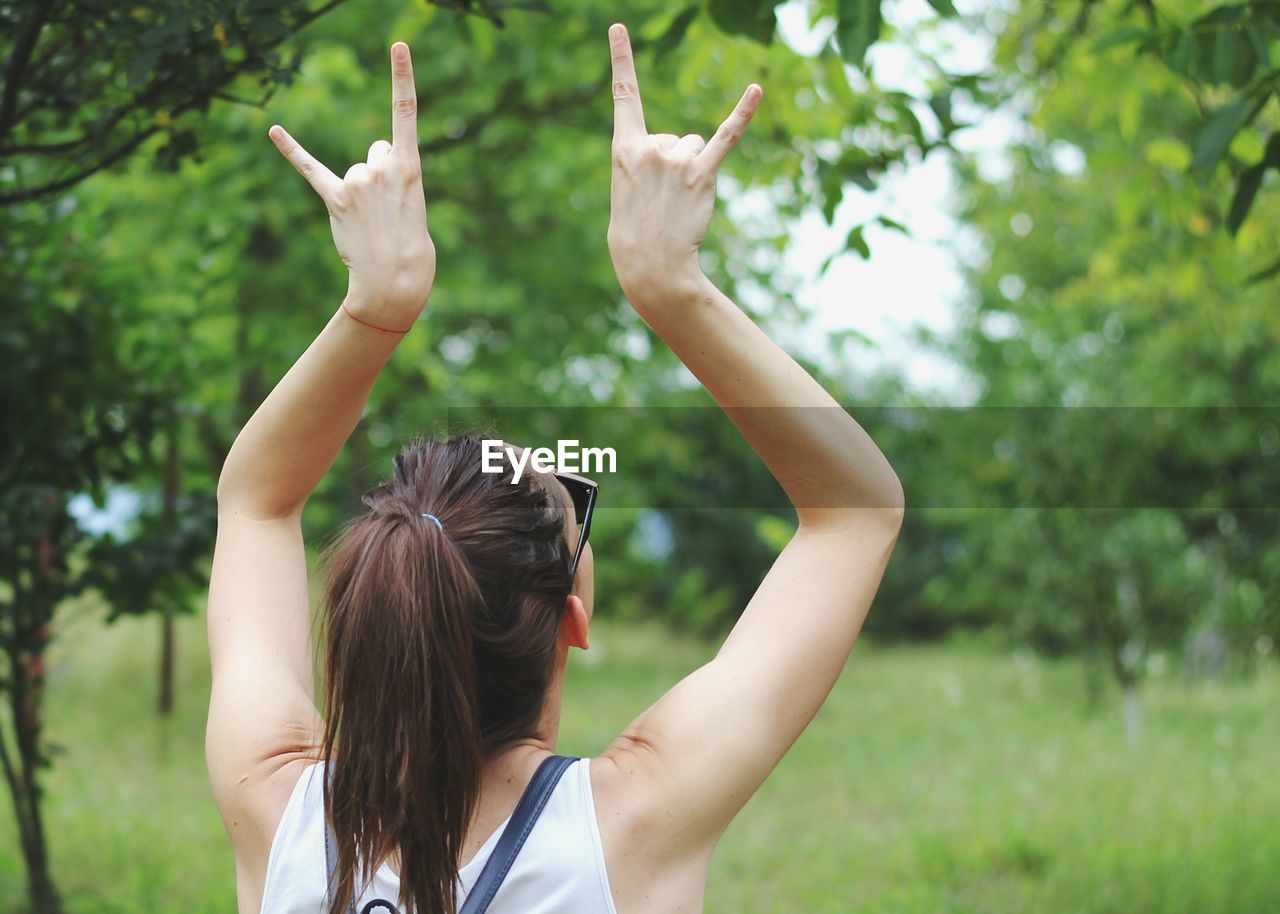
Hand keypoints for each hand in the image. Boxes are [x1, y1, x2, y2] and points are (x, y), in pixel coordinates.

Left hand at [268, 42, 434, 327]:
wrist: (394, 281)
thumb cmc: (411, 248)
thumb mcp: (413, 204)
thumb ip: (392, 179)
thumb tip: (364, 178)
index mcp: (410, 167)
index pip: (406, 112)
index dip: (402, 76)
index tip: (398, 44)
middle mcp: (380, 167)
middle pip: (376, 152)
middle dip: (381, 176)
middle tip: (389, 210)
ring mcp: (356, 182)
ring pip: (354, 171)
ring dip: (360, 194)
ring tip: (372, 222)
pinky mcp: (334, 199)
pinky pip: (311, 169)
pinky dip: (292, 150)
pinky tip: (274, 131)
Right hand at [605, 23, 760, 308]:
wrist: (650, 264)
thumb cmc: (637, 230)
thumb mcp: (628, 187)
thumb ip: (646, 159)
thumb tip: (686, 146)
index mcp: (623, 148)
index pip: (623, 95)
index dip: (621, 58)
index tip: (618, 26)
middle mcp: (649, 147)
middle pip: (675, 136)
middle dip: (673, 165)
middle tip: (662, 199)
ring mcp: (676, 159)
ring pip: (695, 145)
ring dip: (693, 171)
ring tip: (678, 200)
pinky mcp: (702, 173)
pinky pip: (726, 137)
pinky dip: (743, 114)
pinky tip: (757, 89)